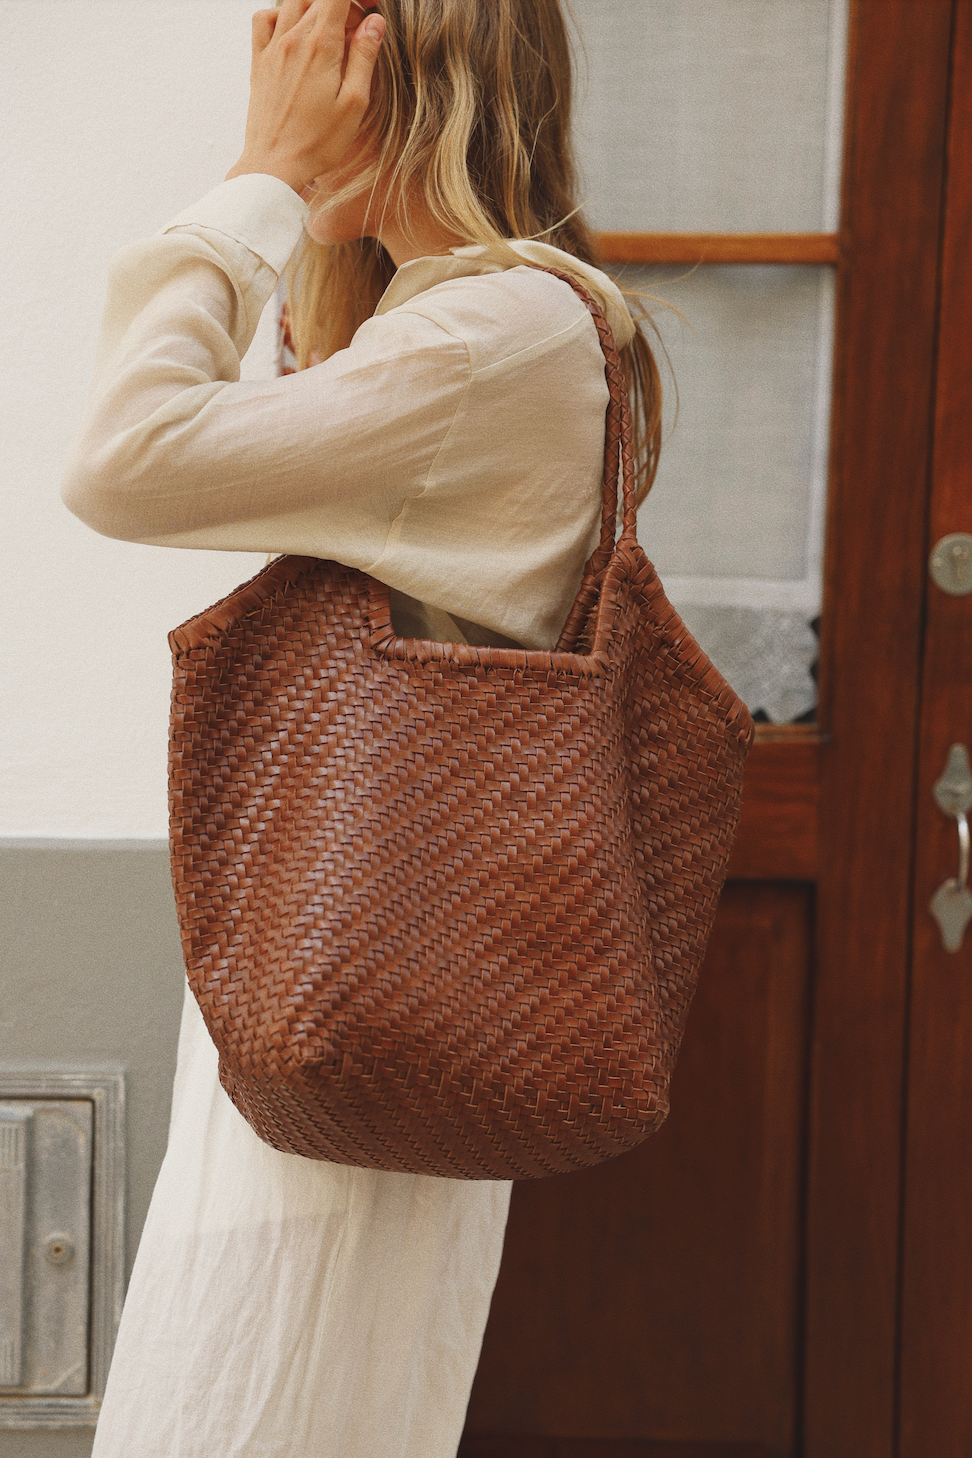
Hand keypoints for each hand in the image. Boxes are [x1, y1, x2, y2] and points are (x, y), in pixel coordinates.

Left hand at [226, 0, 384, 193]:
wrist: (274, 164)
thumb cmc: (317, 142)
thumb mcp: (354, 104)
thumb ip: (364, 57)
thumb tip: (374, 22)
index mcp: (320, 46)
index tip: (371, 8)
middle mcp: (293, 38)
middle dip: (345, 9)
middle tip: (358, 35)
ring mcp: (272, 48)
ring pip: (294, 3)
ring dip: (316, 9)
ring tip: (331, 36)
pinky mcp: (259, 60)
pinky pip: (264, 18)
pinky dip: (282, 15)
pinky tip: (295, 33)